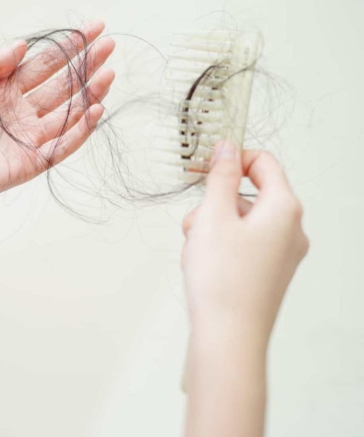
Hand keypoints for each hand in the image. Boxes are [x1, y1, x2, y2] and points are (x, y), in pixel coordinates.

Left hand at [0, 21, 114, 223]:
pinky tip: (96, 109)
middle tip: (110, 44)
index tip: (92, 29)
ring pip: (67, 113)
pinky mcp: (28, 164)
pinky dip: (80, 130)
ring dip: (89, 94)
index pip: (41, 65)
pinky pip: (61, 146)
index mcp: (0, 92)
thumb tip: (22, 45)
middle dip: (85, 65)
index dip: (67, 48)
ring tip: (109, 73)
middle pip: (59, 86)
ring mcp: (25, 139)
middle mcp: (17, 113)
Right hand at [182, 142, 309, 346]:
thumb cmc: (223, 281)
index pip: (263, 163)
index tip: (205, 167)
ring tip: (195, 249)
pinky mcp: (268, 273)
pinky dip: (219, 246)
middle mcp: (290, 230)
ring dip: (211, 226)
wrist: (228, 336)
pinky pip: (242, 244)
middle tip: (195, 222)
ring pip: (241, 221)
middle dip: (214, 202)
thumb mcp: (212, 215)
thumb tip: (227, 148)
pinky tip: (202, 264)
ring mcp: (281, 254)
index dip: (232, 159)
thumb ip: (220, 176)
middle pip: (248, 194)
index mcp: (284, 209)